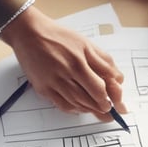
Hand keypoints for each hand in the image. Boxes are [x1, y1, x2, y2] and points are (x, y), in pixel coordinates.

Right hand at [0, 7, 125, 120]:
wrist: (29, 33)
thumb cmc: (59, 37)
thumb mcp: (86, 44)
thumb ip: (104, 62)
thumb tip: (118, 79)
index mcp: (79, 63)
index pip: (99, 89)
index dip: (108, 99)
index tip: (114, 104)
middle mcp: (65, 75)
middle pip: (88, 101)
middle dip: (102, 109)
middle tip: (109, 113)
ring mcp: (53, 84)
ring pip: (76, 105)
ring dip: (89, 110)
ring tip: (97, 110)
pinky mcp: (43, 89)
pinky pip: (62, 106)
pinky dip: (74, 109)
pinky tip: (80, 107)